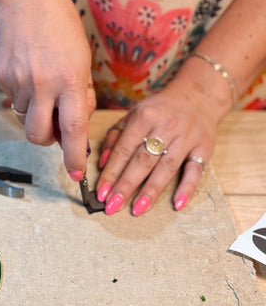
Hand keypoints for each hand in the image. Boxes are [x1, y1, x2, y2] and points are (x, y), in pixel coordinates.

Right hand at [0, 0, 95, 178]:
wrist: (24, 1)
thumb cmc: (61, 28)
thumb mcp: (82, 60)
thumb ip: (80, 95)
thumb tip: (73, 126)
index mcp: (69, 80)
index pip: (73, 129)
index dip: (74, 156)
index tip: (77, 175)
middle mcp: (43, 84)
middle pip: (39, 136)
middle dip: (47, 140)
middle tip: (54, 125)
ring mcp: (19, 81)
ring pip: (25, 119)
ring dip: (35, 113)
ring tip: (42, 84)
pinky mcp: (2, 78)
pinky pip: (14, 100)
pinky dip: (24, 96)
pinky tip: (29, 72)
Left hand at [95, 83, 220, 215]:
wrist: (199, 96)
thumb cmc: (160, 110)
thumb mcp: (134, 115)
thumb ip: (115, 137)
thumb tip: (102, 163)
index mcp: (143, 116)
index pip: (123, 150)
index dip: (111, 173)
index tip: (101, 193)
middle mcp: (165, 126)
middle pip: (142, 160)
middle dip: (126, 185)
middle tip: (112, 207)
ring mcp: (186, 137)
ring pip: (166, 167)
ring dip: (151, 190)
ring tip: (137, 209)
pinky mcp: (204, 147)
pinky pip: (196, 170)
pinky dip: (187, 188)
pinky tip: (177, 204)